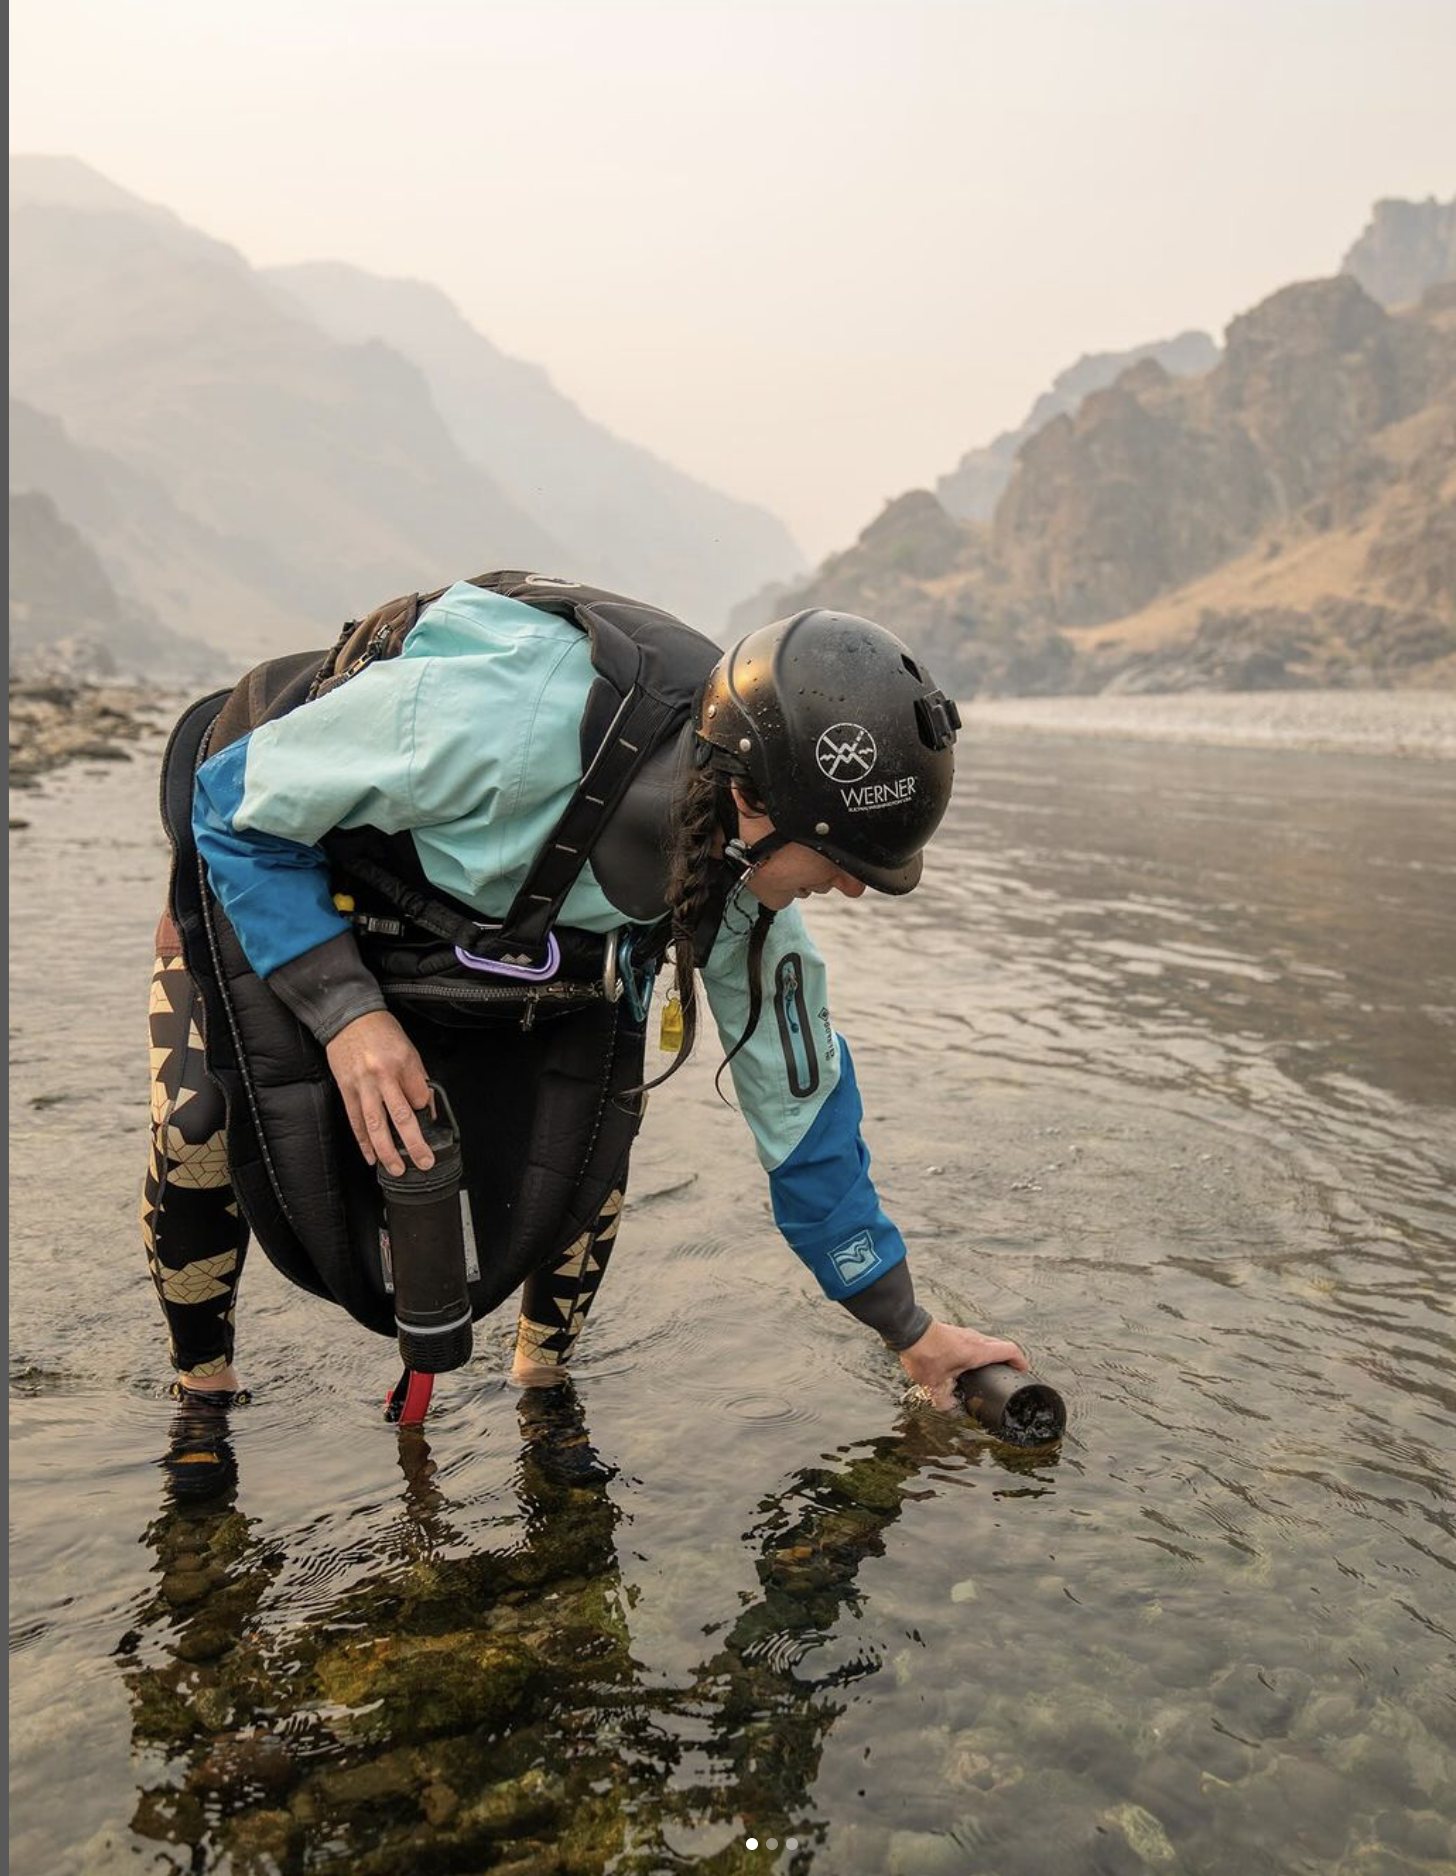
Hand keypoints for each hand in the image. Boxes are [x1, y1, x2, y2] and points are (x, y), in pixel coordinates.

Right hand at [325, 1011, 433, 1174]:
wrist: (348, 1016)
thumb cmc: (380, 1030)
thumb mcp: (408, 1048)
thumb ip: (416, 1077)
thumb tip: (425, 1105)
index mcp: (403, 1063)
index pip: (420, 1098)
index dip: (426, 1113)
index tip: (429, 1122)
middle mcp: (383, 1076)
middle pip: (401, 1116)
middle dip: (414, 1144)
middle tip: (423, 1162)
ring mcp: (363, 1085)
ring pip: (376, 1125)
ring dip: (387, 1151)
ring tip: (396, 1168)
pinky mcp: (346, 1090)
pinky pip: (356, 1121)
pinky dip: (363, 1142)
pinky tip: (371, 1156)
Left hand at [898, 1319, 1027, 1411]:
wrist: (908, 1330)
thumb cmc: (925, 1355)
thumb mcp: (935, 1385)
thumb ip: (945, 1401)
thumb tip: (953, 1411)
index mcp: (978, 1351)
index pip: (1010, 1351)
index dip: (1021, 1361)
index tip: (1024, 1372)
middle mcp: (976, 1339)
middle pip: (1001, 1346)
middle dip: (1009, 1360)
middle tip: (1009, 1374)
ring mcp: (966, 1333)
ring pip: (988, 1342)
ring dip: (993, 1354)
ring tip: (991, 1370)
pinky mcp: (956, 1332)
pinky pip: (976, 1340)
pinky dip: (981, 1351)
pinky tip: (970, 1363)